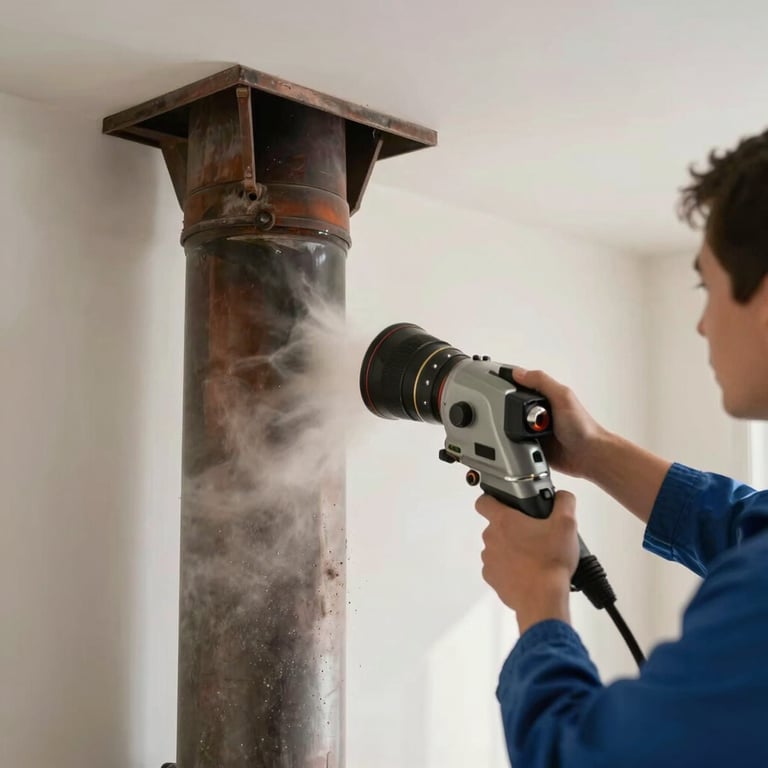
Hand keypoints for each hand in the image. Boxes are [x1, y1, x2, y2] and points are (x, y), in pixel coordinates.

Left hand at [476, 490, 579, 632]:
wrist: (543, 599)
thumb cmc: (550, 562)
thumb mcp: (566, 525)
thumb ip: (564, 502)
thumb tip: (562, 497)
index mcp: (504, 520)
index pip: (484, 501)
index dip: (493, 499)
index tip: (504, 503)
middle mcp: (491, 538)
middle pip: (497, 525)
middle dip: (513, 527)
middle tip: (534, 533)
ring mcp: (490, 559)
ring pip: (498, 547)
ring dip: (511, 548)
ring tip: (534, 554)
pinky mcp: (493, 578)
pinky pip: (499, 567)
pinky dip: (510, 568)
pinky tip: (528, 570)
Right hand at [512, 368, 604, 478]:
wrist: (589, 456)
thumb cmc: (583, 427)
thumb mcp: (562, 397)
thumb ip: (542, 382)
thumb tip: (520, 372)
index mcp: (546, 397)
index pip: (521, 385)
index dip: (508, 383)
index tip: (493, 380)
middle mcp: (539, 412)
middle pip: (511, 406)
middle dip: (507, 410)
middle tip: (511, 414)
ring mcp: (535, 430)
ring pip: (511, 426)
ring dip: (511, 429)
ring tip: (521, 432)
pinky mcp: (533, 446)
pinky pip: (516, 444)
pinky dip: (515, 444)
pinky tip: (521, 443)